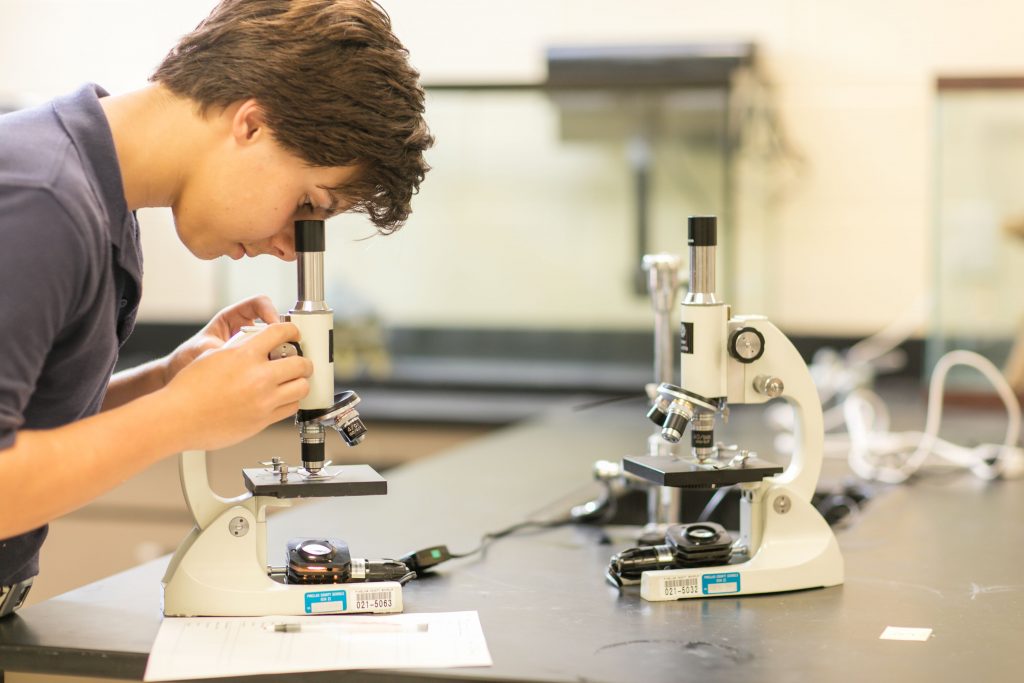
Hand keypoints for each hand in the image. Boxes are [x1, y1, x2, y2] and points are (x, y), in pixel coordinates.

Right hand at [160, 322, 313, 450]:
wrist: (177, 418)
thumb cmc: (188, 389)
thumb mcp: (213, 355)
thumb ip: (240, 348)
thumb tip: (257, 343)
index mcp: (245, 355)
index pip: (281, 333)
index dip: (292, 331)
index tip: (294, 334)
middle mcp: (258, 377)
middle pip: (301, 363)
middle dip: (303, 361)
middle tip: (301, 362)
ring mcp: (263, 400)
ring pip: (302, 388)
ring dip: (300, 382)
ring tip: (293, 381)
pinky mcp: (263, 420)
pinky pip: (290, 408)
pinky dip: (290, 401)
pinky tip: (283, 398)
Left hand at [162, 295, 280, 385]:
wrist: (184, 377)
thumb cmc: (187, 358)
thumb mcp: (201, 350)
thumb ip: (216, 349)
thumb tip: (230, 351)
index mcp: (231, 318)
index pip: (258, 304)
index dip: (269, 311)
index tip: (274, 325)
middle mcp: (244, 330)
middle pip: (272, 324)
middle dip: (281, 334)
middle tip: (285, 347)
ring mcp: (250, 346)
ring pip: (274, 343)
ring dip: (279, 352)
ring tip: (278, 363)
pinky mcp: (254, 362)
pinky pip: (269, 360)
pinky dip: (273, 366)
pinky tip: (271, 375)